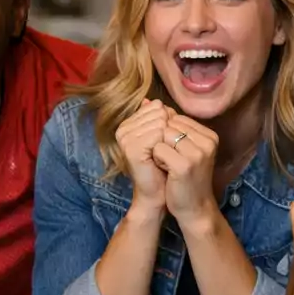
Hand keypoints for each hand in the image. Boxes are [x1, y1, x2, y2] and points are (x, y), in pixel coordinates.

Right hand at [114, 99, 169, 214]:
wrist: (158, 193)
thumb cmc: (162, 166)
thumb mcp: (161, 138)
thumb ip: (158, 118)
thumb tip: (155, 100)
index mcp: (128, 123)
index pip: (156, 106)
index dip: (170, 122)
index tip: (166, 142)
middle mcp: (123, 128)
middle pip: (159, 112)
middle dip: (170, 131)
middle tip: (166, 151)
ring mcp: (126, 138)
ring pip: (161, 122)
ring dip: (169, 140)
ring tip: (164, 156)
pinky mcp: (132, 148)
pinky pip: (159, 134)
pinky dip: (167, 147)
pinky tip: (163, 161)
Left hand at [150, 112, 219, 227]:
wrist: (194, 207)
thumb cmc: (186, 177)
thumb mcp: (183, 147)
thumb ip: (169, 123)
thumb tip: (147, 101)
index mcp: (209, 135)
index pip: (176, 118)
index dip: (166, 134)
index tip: (174, 152)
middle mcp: (207, 141)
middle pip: (168, 125)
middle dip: (162, 141)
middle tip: (170, 161)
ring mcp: (198, 153)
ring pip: (162, 135)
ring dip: (159, 151)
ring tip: (169, 166)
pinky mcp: (185, 164)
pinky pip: (158, 149)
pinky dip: (157, 160)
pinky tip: (167, 171)